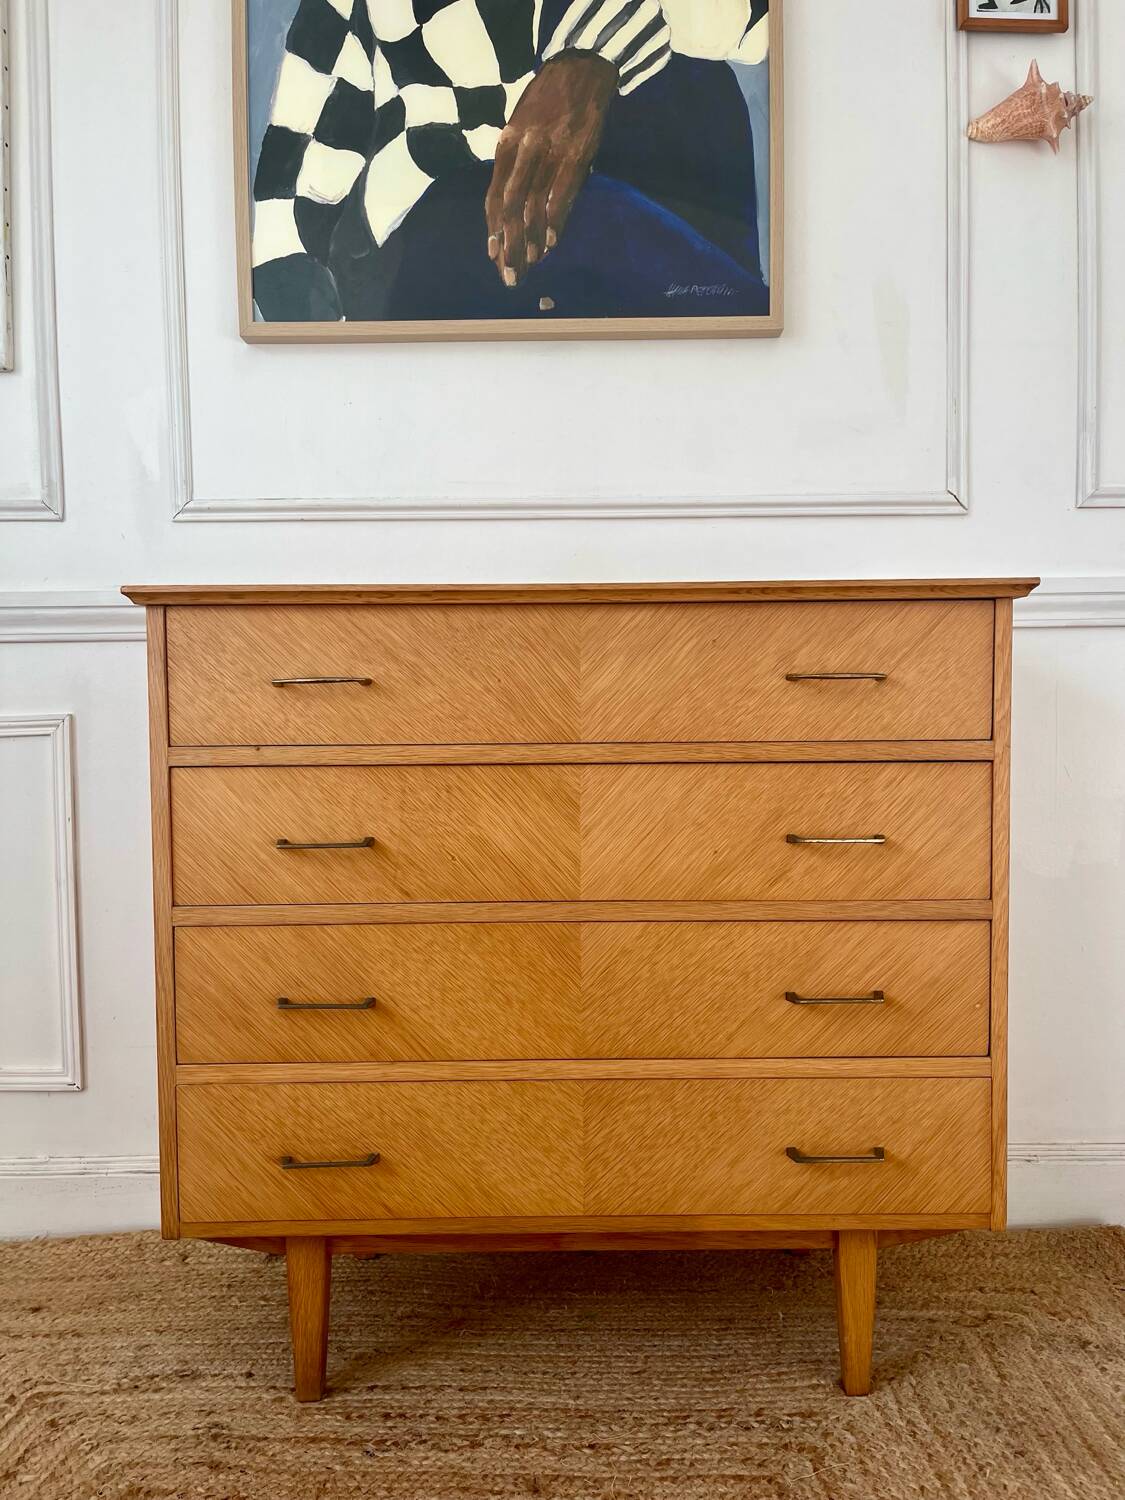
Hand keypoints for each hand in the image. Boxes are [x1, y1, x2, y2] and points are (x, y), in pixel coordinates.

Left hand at [485, 52, 616, 286]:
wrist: (581, 67)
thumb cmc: (548, 101)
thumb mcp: (520, 127)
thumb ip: (514, 163)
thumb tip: (511, 208)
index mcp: (506, 143)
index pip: (493, 196)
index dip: (492, 230)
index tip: (492, 257)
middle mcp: (523, 150)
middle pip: (509, 208)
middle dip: (508, 246)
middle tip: (509, 276)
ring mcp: (550, 152)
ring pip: (533, 206)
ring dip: (530, 242)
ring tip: (529, 267)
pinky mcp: (576, 154)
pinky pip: (561, 195)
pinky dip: (554, 222)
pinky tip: (549, 244)